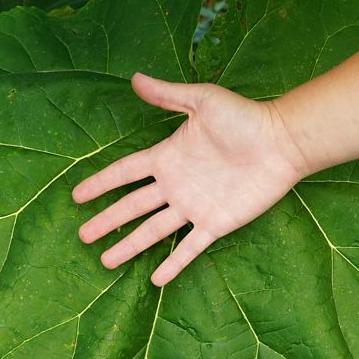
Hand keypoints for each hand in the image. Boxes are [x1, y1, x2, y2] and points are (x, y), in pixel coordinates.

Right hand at [73, 73, 309, 286]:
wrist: (281, 142)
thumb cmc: (244, 118)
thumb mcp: (202, 101)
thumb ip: (167, 96)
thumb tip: (134, 78)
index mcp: (168, 157)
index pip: (125, 172)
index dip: (101, 182)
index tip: (76, 195)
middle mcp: (176, 185)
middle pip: (132, 206)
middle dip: (107, 221)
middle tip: (83, 236)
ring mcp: (194, 207)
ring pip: (153, 231)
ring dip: (130, 246)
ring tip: (106, 261)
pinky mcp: (216, 223)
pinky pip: (190, 248)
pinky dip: (173, 264)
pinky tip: (156, 281)